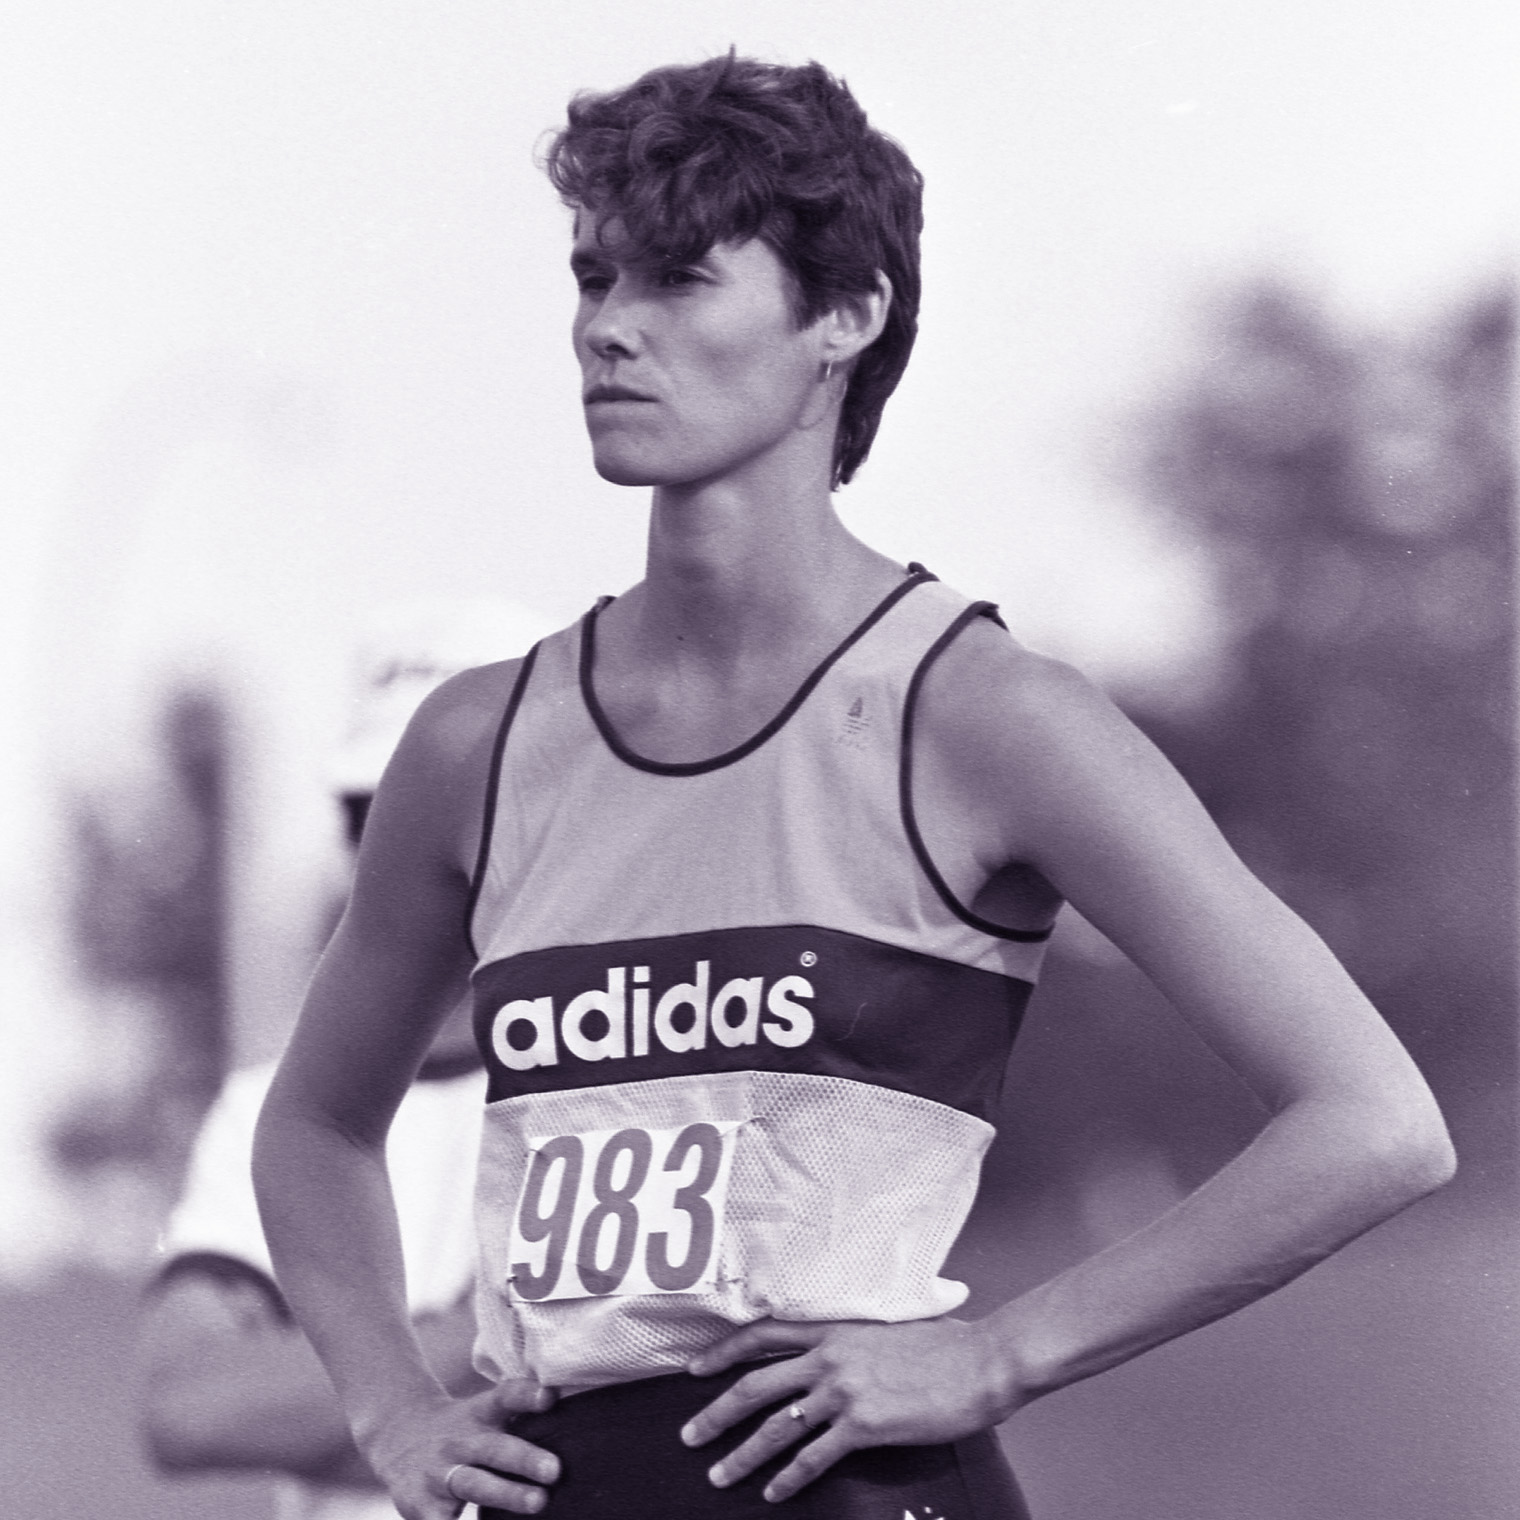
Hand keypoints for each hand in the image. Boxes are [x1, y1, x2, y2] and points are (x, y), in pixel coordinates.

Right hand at [361, 1379, 560, 1518]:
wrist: (398, 1436)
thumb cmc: (463, 1430)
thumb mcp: (484, 1414)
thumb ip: (520, 1416)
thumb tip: (574, 1422)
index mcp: (480, 1414)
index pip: (505, 1397)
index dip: (526, 1395)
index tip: (550, 1396)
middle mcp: (460, 1441)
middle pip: (494, 1447)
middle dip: (524, 1459)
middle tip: (555, 1469)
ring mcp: (439, 1474)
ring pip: (475, 1483)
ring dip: (507, 1494)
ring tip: (538, 1502)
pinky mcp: (420, 1506)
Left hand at [679, 1317, 1018, 1502]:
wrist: (980, 1362)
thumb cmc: (944, 1345)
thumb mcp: (888, 1327)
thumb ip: (854, 1340)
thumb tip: (838, 1352)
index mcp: (832, 1329)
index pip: (762, 1336)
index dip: (723, 1353)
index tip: (694, 1369)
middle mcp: (828, 1358)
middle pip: (754, 1386)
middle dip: (715, 1413)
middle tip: (689, 1437)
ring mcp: (843, 1392)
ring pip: (775, 1427)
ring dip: (742, 1455)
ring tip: (719, 1476)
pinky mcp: (863, 1426)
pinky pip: (813, 1457)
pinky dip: (788, 1478)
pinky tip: (773, 1492)